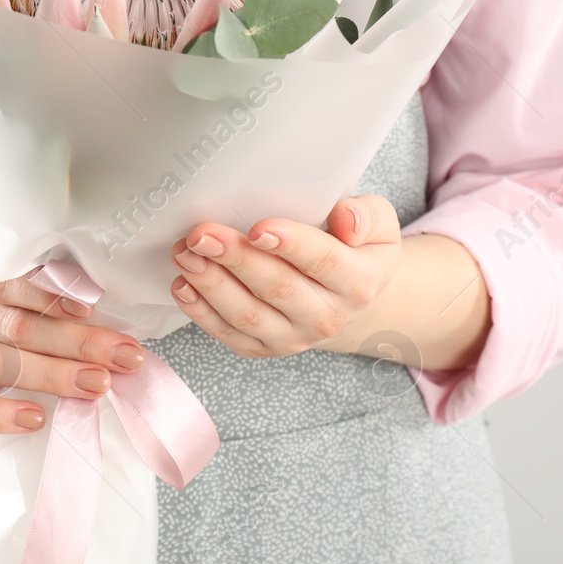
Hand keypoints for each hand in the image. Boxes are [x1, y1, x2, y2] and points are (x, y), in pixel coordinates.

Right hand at [0, 259, 147, 433]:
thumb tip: (107, 319)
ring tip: (95, 385)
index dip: (51, 295)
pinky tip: (35, 419)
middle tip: (124, 357)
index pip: (9, 280)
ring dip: (50, 375)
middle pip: (16, 325)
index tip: (93, 310)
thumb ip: (34, 296)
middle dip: (76, 342)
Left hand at [169, 195, 401, 356]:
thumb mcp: (378, 225)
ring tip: (185, 254)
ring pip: (248, 314)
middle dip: (236, 260)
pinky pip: (229, 334)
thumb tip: (345, 220)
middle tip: (202, 235)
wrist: (349, 298)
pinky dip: (202, 312)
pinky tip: (183, 285)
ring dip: (211, 284)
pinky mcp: (264, 348)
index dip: (290, 244)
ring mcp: (294, 337)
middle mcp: (327, 316)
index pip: (323, 262)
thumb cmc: (356, 249)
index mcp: (358, 281)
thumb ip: (367, 215)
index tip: (257, 228)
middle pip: (277, 288)